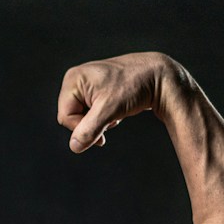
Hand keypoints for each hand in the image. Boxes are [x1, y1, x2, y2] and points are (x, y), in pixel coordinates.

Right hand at [56, 52, 179, 153]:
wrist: (158, 76)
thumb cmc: (134, 86)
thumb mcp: (109, 110)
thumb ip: (89, 129)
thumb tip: (74, 147)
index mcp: (73, 80)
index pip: (65, 116)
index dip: (82, 128)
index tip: (104, 129)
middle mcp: (76, 80)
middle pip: (72, 117)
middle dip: (91, 124)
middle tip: (111, 118)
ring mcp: (86, 84)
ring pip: (83, 117)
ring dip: (99, 121)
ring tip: (116, 111)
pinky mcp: (96, 90)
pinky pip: (92, 112)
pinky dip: (104, 116)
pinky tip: (117, 109)